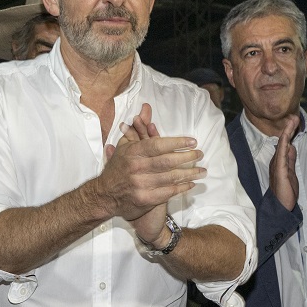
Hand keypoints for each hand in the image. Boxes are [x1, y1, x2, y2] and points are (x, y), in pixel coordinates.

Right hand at [94, 104, 203, 241]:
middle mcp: (136, 168)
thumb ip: (139, 127)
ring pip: (170, 178)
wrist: (104, 195)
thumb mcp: (126, 145)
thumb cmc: (119, 167)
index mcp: (132, 153)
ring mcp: (140, 185)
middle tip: (200, 154)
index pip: (158, 145)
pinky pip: (168, 192)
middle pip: (167, 162)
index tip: (192, 141)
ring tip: (202, 170)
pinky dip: (182, 188)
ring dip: (189, 174)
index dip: (177, 143)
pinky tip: (191, 183)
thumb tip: (146, 107)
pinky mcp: (145, 200)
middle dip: (187, 158)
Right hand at [269, 114, 300, 212]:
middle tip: (294, 116)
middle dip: (288, 128)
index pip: (285, 143)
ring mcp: (277, 164)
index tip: (295, 121)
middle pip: (283, 141)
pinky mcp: (279, 170)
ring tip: (292, 120)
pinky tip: (287, 136)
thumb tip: (291, 146)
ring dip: (287, 132)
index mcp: (280, 161)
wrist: (281, 207)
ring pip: (282, 144)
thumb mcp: (291, 172)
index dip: (289, 132)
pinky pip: (281, 154)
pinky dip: (284, 144)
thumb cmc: (286, 192)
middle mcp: (277, 160)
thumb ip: (290, 160)